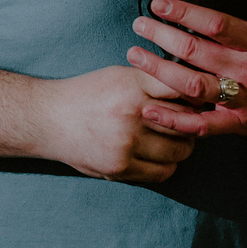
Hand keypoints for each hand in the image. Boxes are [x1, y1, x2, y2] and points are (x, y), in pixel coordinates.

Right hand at [35, 66, 199, 182]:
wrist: (48, 119)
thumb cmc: (88, 93)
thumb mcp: (119, 75)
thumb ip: (154, 80)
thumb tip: (198, 91)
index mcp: (132, 86)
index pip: (184, 90)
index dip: (197, 96)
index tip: (198, 100)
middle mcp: (130, 114)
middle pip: (187, 123)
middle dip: (191, 123)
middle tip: (187, 121)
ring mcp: (125, 144)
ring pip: (180, 150)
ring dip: (182, 146)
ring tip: (171, 138)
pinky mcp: (119, 168)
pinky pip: (163, 172)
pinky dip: (167, 165)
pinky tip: (157, 154)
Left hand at [127, 0, 246, 142]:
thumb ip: (236, 34)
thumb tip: (194, 19)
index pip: (216, 23)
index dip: (184, 12)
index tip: (158, 4)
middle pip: (197, 50)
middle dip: (162, 35)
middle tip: (139, 25)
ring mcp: (244, 99)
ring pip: (193, 84)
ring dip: (159, 70)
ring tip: (135, 56)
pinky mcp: (240, 124)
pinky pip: (202, 124)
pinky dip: (174, 119)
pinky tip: (149, 108)